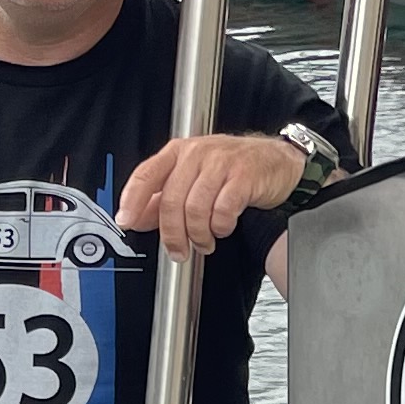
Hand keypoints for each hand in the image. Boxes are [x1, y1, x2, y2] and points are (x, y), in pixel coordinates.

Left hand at [115, 131, 305, 257]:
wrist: (278, 161)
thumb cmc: (235, 169)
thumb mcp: (194, 177)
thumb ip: (164, 196)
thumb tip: (138, 217)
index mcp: (179, 152)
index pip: (146, 174)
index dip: (132, 200)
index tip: (126, 222)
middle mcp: (197, 154)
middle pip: (171, 200)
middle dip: (173, 234)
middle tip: (179, 251)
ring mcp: (221, 163)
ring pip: (195, 209)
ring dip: (199, 234)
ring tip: (205, 241)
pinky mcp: (243, 176)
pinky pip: (222, 211)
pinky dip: (221, 227)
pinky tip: (223, 227)